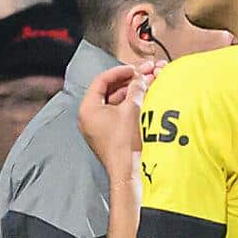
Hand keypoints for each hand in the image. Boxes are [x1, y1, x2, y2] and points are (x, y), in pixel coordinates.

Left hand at [77, 62, 158, 177]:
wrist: (128, 169)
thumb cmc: (124, 142)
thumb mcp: (131, 109)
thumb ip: (135, 89)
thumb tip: (140, 79)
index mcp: (88, 108)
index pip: (101, 81)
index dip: (120, 72)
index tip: (135, 68)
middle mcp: (90, 116)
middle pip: (109, 90)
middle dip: (129, 81)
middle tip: (146, 74)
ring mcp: (99, 126)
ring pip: (115, 101)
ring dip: (132, 92)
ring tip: (150, 85)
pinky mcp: (109, 133)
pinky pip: (118, 112)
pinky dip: (131, 104)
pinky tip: (146, 99)